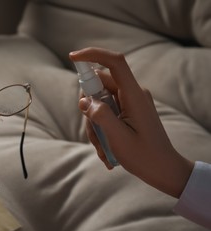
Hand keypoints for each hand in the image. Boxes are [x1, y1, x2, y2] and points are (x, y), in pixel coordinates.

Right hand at [69, 47, 193, 197]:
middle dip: (89, 109)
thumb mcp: (118, 137)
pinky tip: (106, 149)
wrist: (163, 169)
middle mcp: (132, 94)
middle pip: (100, 86)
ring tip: (103, 149)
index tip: (72, 57)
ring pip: (99, 102)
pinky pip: (106, 112)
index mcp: (134, 95)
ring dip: (95, 125)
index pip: (114, 63)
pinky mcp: (127, 111)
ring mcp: (130, 103)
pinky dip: (101, 129)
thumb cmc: (144, 156)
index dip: (93, 55)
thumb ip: (100, 115)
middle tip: (95, 135)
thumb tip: (83, 100)